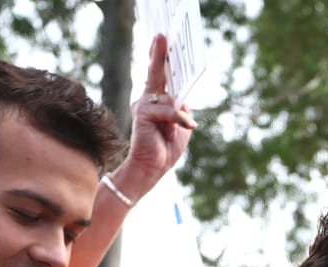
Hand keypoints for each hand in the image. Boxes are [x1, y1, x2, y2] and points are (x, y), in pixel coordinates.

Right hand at [110, 35, 196, 198]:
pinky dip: (177, 121)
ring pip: (168, 97)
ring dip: (177, 119)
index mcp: (157, 101)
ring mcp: (143, 105)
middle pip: (156, 73)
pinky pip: (168, 111)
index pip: (160, 76)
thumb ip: (182, 110)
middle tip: (161, 36)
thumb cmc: (165, 150)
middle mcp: (148, 99)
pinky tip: (182, 130)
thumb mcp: (182, 128)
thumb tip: (183, 99)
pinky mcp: (143, 114)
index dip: (162, 58)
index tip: (163, 40)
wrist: (150, 169)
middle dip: (159, 55)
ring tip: (171, 137)